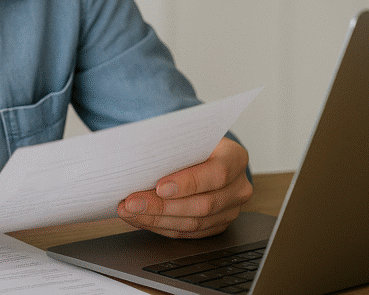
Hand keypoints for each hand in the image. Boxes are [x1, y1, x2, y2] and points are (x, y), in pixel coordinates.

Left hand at [117, 137, 251, 238]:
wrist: (206, 154)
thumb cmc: (193, 142)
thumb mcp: (187, 135)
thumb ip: (172, 144)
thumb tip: (138, 155)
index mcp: (235, 158)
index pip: (216, 174)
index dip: (188, 183)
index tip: (160, 187)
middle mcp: (238, 187)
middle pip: (202, 204)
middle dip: (162, 206)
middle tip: (132, 202)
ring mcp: (230, 209)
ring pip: (194, 223)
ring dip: (156, 219)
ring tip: (130, 211)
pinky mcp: (217, 225)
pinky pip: (188, 232)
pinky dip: (160, 226)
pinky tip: (140, 218)